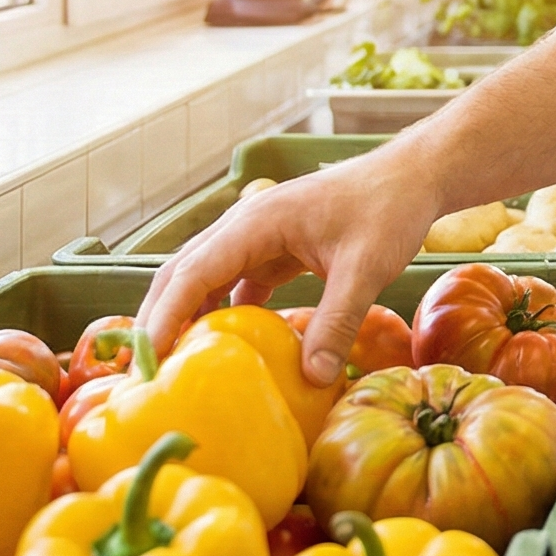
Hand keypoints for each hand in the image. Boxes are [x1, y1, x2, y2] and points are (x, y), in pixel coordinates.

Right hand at [138, 142, 452, 387]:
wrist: (414, 177)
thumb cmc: (390, 209)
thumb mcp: (366, 268)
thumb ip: (337, 321)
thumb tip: (312, 378)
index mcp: (256, 223)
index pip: (192, 273)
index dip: (163, 317)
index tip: (144, 359)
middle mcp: (246, 225)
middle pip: (184, 274)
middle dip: (159, 318)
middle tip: (141, 371)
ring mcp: (258, 236)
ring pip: (206, 277)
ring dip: (187, 316)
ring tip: (172, 366)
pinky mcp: (276, 248)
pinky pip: (236, 282)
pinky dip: (222, 311)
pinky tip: (226, 346)